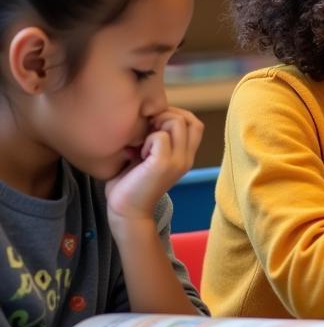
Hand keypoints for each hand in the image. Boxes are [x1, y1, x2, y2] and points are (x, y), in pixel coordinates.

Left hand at [106, 107, 203, 226]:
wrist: (126, 211)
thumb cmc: (131, 183)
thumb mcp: (150, 156)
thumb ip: (157, 138)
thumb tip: (150, 116)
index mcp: (185, 155)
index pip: (195, 123)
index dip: (177, 115)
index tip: (155, 123)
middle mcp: (187, 157)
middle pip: (190, 119)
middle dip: (167, 115)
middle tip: (148, 128)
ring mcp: (178, 161)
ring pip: (177, 122)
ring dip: (157, 125)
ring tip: (144, 140)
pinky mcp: (164, 164)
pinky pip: (160, 136)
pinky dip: (147, 139)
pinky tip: (139, 152)